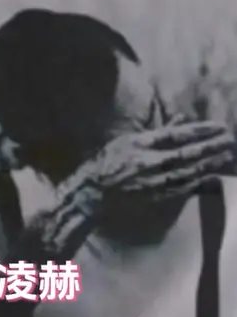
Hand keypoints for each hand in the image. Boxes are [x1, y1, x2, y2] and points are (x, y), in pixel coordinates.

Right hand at [62, 119, 234, 201]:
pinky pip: (185, 188)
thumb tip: (182, 119)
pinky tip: (215, 177)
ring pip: (190, 172)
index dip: (200, 131)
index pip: (177, 136)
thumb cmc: (109, 161)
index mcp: (142, 145)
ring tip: (228, 155)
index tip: (219, 127)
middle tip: (231, 139)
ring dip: (211, 163)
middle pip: (188, 154)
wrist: (93, 193)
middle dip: (211, 147)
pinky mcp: (159, 197)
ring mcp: (156, 182)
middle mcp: (151, 163)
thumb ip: (158, 131)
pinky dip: (201, 182)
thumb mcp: (129, 140)